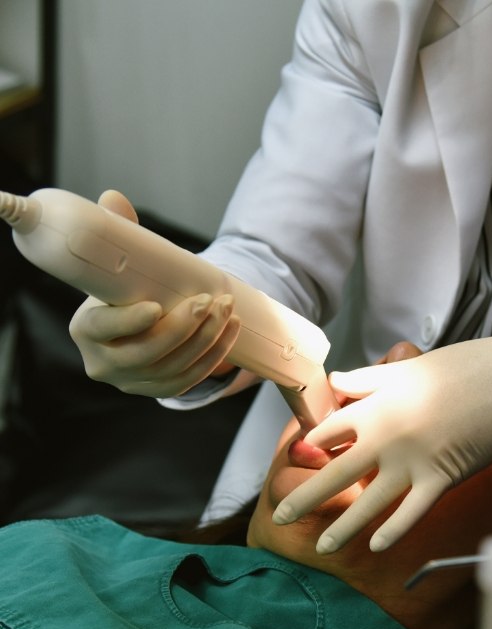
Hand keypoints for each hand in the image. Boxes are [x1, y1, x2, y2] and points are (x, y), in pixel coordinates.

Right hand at [68, 190, 240, 397]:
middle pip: (145, 353)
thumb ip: (116, 231)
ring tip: (226, 310)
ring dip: (206, 339)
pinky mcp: (155, 390)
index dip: (129, 321)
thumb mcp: (116, 262)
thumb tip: (112, 198)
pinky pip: (187, 381)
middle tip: (209, 300)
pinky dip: (213, 356)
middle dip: (183, 327)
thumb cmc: (122, 288)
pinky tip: (229, 331)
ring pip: (172, 368)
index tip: (155, 306)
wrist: (133, 324)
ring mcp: (130, 382)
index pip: (103, 328)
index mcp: (85, 330)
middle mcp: (103, 363)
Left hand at [272, 332, 491, 553]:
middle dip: (304, 498)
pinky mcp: (440, 479)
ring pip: (368, 502)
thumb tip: (334, 380)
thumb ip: (365, 380)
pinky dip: (393, 531)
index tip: (300, 458)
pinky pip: (411, 512)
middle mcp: (384, 438)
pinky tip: (376, 547)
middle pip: (335, 473)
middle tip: (280, 516)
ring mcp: (411, 462)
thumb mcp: (403, 370)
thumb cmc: (456, 369)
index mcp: (374, 407)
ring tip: (322, 546)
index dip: (311, 445)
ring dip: (343, 527)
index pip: (328, 431)